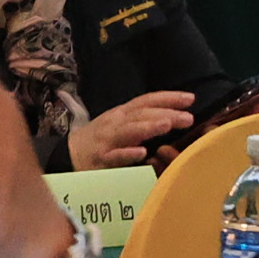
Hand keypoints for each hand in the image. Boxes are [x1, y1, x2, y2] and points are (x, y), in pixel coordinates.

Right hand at [68, 88, 196, 171]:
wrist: (68, 156)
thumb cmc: (101, 141)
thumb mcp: (121, 125)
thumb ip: (143, 120)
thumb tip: (174, 117)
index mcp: (122, 114)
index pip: (146, 101)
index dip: (168, 98)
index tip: (190, 98)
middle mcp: (115, 123)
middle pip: (141, 115)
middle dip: (165, 114)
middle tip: (188, 118)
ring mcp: (107, 141)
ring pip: (129, 131)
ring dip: (148, 127)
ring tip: (167, 125)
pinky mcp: (101, 159)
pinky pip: (114, 156)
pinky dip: (127, 154)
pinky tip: (141, 153)